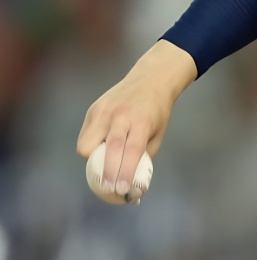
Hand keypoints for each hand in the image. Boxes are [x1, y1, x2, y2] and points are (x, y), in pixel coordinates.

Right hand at [76, 39, 196, 198]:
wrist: (150, 80)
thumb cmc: (156, 113)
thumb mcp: (158, 133)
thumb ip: (144, 155)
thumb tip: (133, 182)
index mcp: (141, 122)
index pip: (131, 151)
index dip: (125, 172)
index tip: (122, 190)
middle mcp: (121, 116)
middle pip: (108, 150)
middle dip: (107, 173)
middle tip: (109, 188)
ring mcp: (104, 111)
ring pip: (86, 145)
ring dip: (92, 159)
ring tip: (103, 162)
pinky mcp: (93, 109)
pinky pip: (85, 136)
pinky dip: (90, 146)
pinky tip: (100, 146)